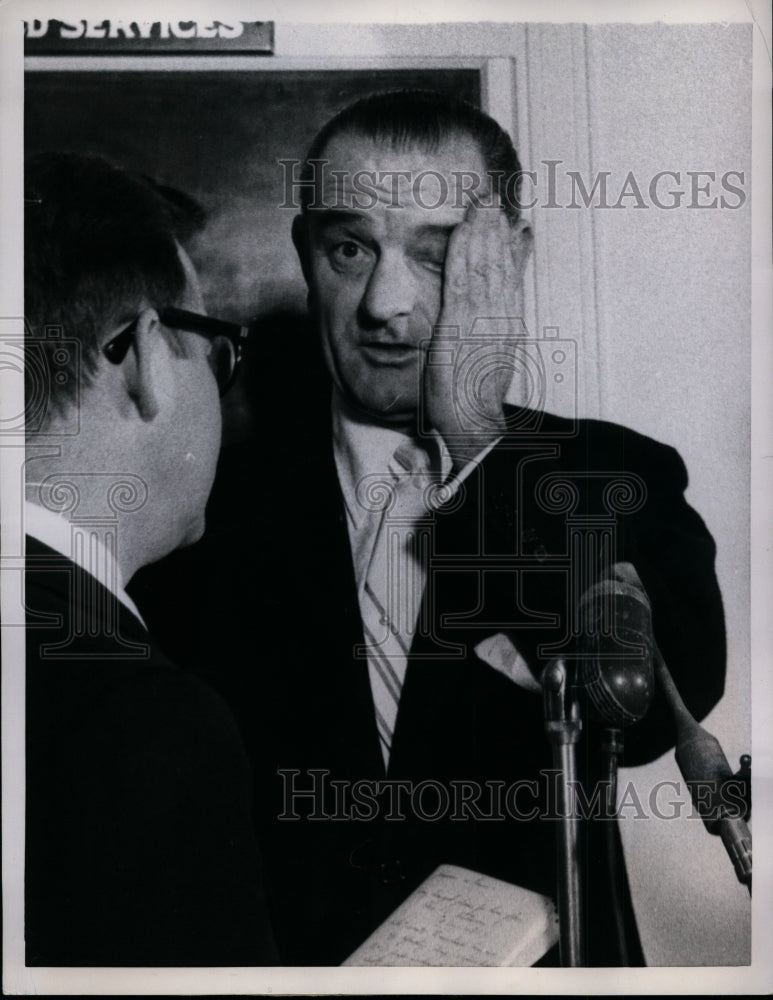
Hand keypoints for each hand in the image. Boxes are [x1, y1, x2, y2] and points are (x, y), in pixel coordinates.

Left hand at [424, 203, 531, 468]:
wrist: (471, 422)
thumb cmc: (476, 392)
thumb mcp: (492, 354)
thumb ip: (498, 325)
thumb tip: (499, 307)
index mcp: (509, 324)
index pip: (511, 277)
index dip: (511, 245)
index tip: (512, 218)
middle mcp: (501, 318)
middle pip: (500, 265)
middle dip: (497, 229)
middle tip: (494, 196)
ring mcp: (482, 321)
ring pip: (484, 267)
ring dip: (483, 231)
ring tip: (483, 202)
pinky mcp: (460, 326)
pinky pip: (462, 282)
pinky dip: (465, 253)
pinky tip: (463, 231)